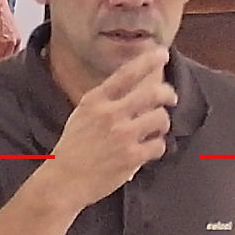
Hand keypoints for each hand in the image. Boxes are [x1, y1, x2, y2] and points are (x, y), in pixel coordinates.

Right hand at [0, 2, 21, 65]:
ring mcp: (3, 43)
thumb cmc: (2, 15)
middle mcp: (12, 42)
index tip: (0, 62)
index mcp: (18, 39)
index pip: (13, 54)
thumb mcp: (10, 29)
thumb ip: (9, 39)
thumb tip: (4, 45)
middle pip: (5, 58)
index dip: (6, 59)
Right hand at [36, 45, 174, 211]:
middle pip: (152, 93)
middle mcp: (110, 114)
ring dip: (162, 124)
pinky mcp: (132, 156)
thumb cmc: (73, 148)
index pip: (126, 74)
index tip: (163, 53)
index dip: (147, 61)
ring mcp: (122, 136)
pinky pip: (159, 145)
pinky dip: (157, 147)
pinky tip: (148, 150)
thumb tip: (133, 91)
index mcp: (95, 101)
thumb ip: (104, 102)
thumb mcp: (82, 115)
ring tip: (154, 130)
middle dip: (167, 93)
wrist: (64, 180)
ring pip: (160, 118)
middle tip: (170, 98)